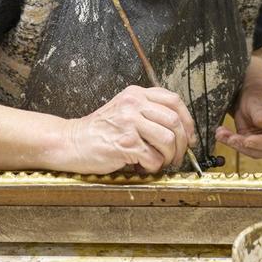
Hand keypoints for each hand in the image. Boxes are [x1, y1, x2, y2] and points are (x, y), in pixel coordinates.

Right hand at [60, 86, 196, 173]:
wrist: (71, 142)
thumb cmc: (98, 131)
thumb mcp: (123, 110)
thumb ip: (148, 113)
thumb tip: (180, 132)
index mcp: (136, 94)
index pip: (174, 101)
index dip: (188, 120)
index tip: (189, 136)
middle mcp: (133, 104)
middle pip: (175, 121)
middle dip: (183, 143)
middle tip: (178, 156)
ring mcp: (129, 123)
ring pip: (169, 140)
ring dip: (170, 157)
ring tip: (161, 162)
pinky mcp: (125, 144)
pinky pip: (154, 157)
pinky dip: (154, 166)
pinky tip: (144, 167)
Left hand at [215, 82, 261, 158]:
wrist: (250, 96)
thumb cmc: (256, 96)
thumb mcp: (256, 102)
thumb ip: (261, 113)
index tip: (247, 141)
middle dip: (246, 146)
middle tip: (229, 138)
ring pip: (257, 153)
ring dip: (237, 145)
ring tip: (222, 134)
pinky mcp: (261, 148)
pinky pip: (248, 150)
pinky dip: (235, 144)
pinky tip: (223, 135)